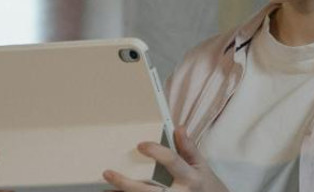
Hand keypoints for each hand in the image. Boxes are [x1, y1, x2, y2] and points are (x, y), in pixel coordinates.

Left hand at [103, 127, 228, 191]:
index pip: (172, 162)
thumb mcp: (202, 167)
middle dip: (127, 184)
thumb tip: (178, 127)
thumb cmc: (206, 186)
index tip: (140, 145)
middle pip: (150, 191)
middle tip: (108, 173)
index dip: (157, 152)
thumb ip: (189, 148)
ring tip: (107, 187)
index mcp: (190, 178)